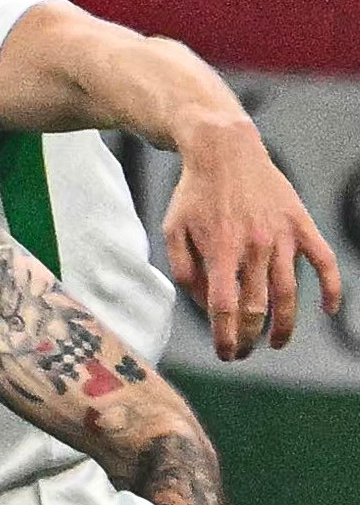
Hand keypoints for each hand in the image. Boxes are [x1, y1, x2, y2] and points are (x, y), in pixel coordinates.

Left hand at [163, 117, 343, 356]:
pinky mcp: (301, 224)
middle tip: (242, 352)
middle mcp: (254, 246)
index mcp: (220, 250)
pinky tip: (329, 310)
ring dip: (284, 325)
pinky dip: (331, 287)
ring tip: (276, 343)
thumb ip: (186, 272)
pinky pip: (323, 260)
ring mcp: (282, 236)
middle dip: (249, 338)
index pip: (225, 309)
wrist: (225, 150)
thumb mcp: (173, 232)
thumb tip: (206, 307)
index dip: (226, 337)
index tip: (225, 354)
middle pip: (256, 307)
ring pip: (288, 293)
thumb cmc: (194, 194)